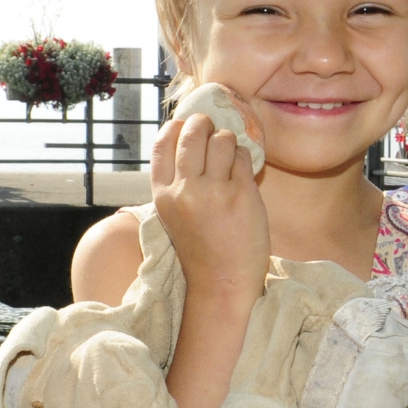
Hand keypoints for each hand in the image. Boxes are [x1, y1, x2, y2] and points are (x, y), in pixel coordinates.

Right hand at [151, 111, 270, 298]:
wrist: (221, 282)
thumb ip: (177, 179)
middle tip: (213, 130)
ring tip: (230, 158)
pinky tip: (242, 174)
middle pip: (193, 133)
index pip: (163, 142)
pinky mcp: (241, 195)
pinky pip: (243, 157)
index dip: (177, 126)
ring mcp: (213, 191)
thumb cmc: (201, 246)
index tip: (188, 125)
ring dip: (228, 142)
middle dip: (205, 124)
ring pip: (222, 140)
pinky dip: (244, 159)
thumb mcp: (175, 212)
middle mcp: (184, 189)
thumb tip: (189, 134)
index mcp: (162, 193)